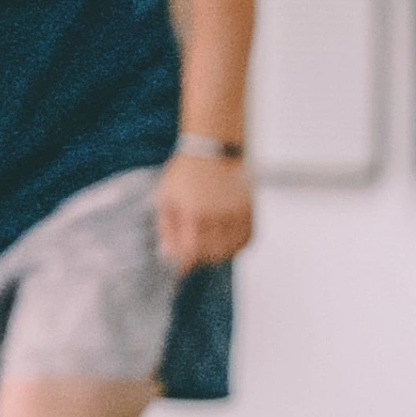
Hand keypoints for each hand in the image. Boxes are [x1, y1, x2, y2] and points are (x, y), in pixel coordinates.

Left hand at [156, 150, 252, 269]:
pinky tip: (226, 242)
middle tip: (193, 255)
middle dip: (201, 259)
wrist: (214, 149)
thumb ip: (166, 229)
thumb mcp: (166, 197)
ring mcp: (236, 214)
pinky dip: (236, 247)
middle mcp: (218, 215)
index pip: (191, 251)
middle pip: (212, 254)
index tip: (180, 267)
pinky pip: (246, 240)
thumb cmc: (186, 172)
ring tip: (208, 248)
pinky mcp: (250, 211)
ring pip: (231, 250)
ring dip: (219, 255)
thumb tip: (168, 254)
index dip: (185, 262)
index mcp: (194, 212)